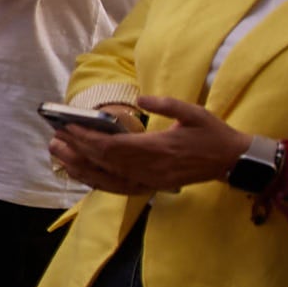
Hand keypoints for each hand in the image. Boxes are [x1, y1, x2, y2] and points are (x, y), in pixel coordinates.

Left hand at [45, 95, 245, 194]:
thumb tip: (142, 98)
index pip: (113, 146)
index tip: (68, 127)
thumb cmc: (212, 134)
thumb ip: (167, 104)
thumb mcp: (194, 112)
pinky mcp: (151, 187)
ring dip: (80, 167)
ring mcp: (150, 181)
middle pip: (104, 161)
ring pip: (106, 177)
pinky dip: (95, 181)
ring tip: (58, 155)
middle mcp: (150, 168)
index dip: (87, 138)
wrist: (232, 161)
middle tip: (55, 137)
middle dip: (77, 149)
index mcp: (159, 148)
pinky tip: (80, 174)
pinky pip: (117, 188)